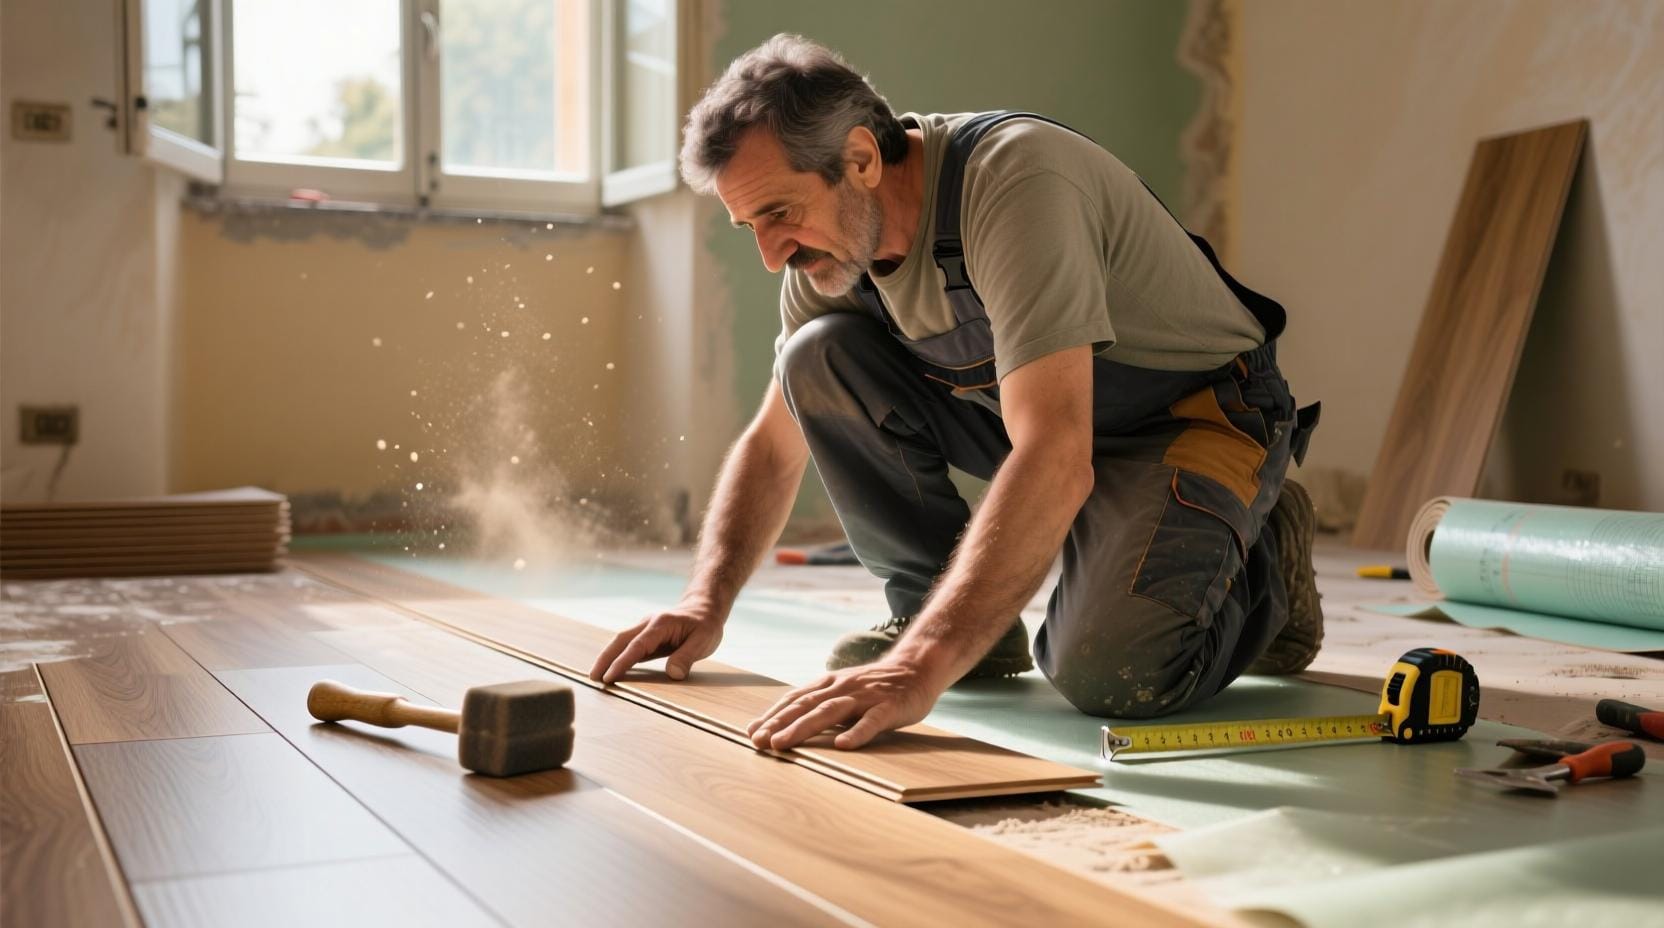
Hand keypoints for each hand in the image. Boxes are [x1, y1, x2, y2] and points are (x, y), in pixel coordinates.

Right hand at [588, 599, 723, 683]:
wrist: (704, 609)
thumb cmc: (705, 625)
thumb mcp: (704, 641)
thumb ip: (687, 656)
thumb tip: (673, 674)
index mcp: (661, 624)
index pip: (637, 645)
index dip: (622, 662)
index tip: (609, 677)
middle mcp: (648, 624)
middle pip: (620, 640)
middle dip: (605, 658)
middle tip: (592, 678)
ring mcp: (645, 628)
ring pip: (620, 641)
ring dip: (607, 657)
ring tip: (595, 677)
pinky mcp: (646, 636)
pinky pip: (627, 646)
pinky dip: (616, 657)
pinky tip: (610, 671)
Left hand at [745, 659, 944, 750]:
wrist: (918, 667)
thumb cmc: (876, 686)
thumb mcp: (844, 690)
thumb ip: (821, 704)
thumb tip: (790, 723)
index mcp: (829, 685)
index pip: (795, 699)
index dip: (772, 715)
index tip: (750, 731)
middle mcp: (842, 687)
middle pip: (805, 705)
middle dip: (778, 723)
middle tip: (757, 741)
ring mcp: (865, 696)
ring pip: (829, 712)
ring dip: (802, 727)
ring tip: (782, 743)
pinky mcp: (889, 707)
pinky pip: (871, 721)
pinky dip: (856, 732)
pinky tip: (843, 745)